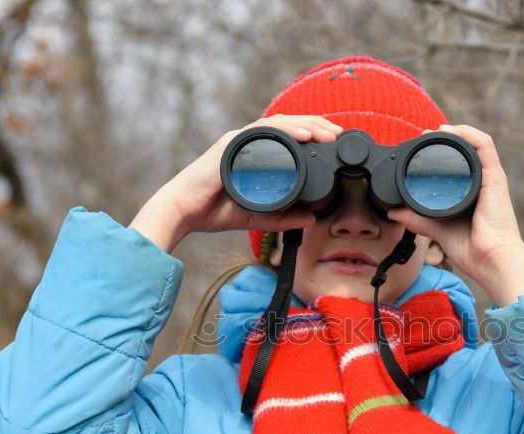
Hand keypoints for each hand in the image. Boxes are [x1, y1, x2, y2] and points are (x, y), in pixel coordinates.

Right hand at [129, 114, 342, 251]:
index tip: (335, 142)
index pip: (288, 137)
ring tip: (328, 133)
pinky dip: (285, 132)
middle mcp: (248, 142)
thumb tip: (312, 219)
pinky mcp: (231, 145)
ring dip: (306, 125)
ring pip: (278, 124)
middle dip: (316, 125)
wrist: (183, 212)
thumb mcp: (259, 216)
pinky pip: (262, 132)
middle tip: (339, 135)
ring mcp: (239, 141)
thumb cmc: (213, 210)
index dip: (313, 135)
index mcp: (254, 154)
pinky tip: (304, 135)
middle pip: (288, 125)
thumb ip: (284, 217)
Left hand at [385, 123, 523, 287]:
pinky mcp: (495, 177)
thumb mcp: (438, 230)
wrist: (491, 260)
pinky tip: (450, 131)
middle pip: (467, 151)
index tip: (419, 149)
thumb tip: (394, 212)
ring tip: (436, 130)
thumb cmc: (473, 250)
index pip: (459, 165)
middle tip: (423, 137)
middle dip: (446, 139)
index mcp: (473, 194)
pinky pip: (484, 145)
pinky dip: (468, 134)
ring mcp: (490, 179)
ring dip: (455, 132)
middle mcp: (483, 183)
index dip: (441, 153)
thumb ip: (417, 219)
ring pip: (475, 143)